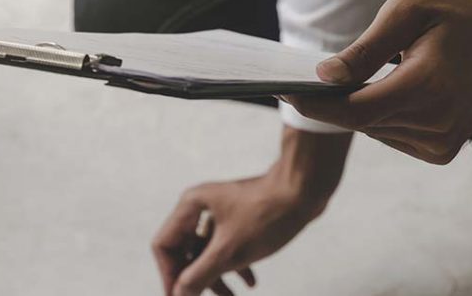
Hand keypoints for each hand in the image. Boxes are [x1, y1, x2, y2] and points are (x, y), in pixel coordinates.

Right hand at [152, 127, 350, 295]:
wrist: (307, 188)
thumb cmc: (268, 214)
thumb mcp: (230, 251)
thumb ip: (199, 275)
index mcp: (190, 206)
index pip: (164, 246)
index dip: (169, 277)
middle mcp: (199, 205)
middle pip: (185, 251)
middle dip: (196, 279)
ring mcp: (220, 210)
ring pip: (207, 250)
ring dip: (217, 276)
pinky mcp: (239, 215)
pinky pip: (226, 244)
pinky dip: (234, 264)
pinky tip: (250, 282)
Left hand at [283, 0, 471, 163]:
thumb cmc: (454, 16)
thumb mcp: (408, 10)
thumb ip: (366, 48)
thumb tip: (325, 75)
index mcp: (428, 85)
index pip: (357, 109)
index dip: (317, 106)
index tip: (284, 93)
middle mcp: (436, 121)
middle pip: (361, 121)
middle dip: (330, 103)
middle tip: (302, 80)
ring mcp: (441, 142)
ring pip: (374, 131)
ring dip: (357, 108)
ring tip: (351, 80)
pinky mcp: (441, 151)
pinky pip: (391, 136)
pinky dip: (380, 117)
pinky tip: (390, 91)